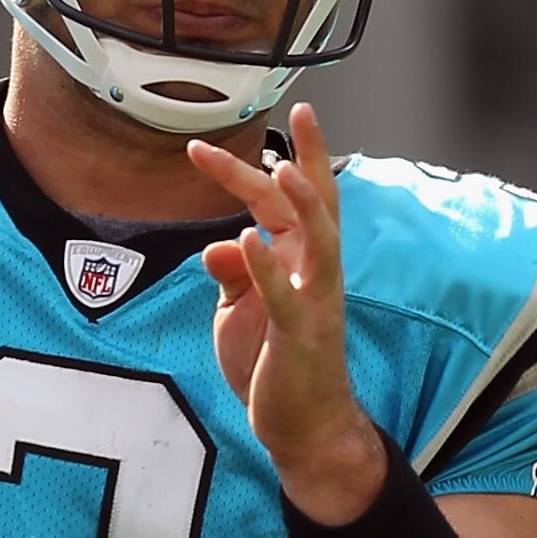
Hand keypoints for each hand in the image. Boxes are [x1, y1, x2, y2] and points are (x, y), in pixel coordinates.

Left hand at [189, 103, 385, 524]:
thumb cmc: (271, 363)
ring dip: (301, 204)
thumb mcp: (240, 311)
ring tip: (280, 169)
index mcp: (302, 259)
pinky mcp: (300, 335)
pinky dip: (265, 266)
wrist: (300, 425)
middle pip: (312, 202)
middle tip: (300, 112)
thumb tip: (218, 244)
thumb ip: (232, 273)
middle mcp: (316, 271)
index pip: (292, 197)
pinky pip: (284, 295)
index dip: (275, 159)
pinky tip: (243, 238)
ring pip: (318, 239)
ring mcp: (314, 301)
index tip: (250, 126)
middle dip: (305, 158)